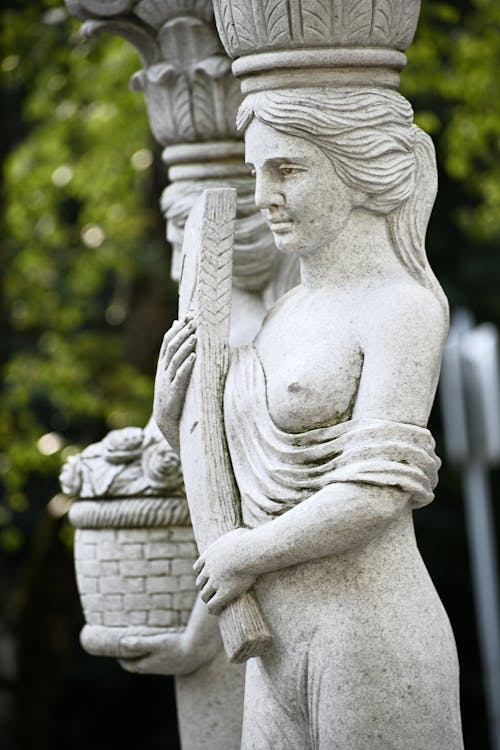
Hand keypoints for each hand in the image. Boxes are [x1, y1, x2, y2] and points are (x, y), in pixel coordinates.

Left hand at [117, 596, 221, 675]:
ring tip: (142, 651)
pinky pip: (161, 665)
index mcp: (149, 665)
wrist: (199, 652)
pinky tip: (162, 652)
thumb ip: (139, 643)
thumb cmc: (176, 646)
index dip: (122, 660)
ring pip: (151, 666)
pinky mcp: (176, 666)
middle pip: (139, 667)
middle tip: (127, 652)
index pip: (130, 666)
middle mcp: (156, 669)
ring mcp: (166, 669)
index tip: (116, 654)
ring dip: (144, 660)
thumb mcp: (156, 642)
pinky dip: (156, 659)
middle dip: (132, 660)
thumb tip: (122, 643)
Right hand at [153, 317, 195, 451]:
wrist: (165, 419)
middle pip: (172, 347)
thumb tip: (175, 327)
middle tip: (194, 321)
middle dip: (183, 333)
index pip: (168, 341)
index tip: (188, 316)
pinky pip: (180, 377)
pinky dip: (187, 366)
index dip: (177, 328)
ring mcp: (168, 381)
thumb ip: (173, 352)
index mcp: (163, 364)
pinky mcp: (175, 392)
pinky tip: (195, 358)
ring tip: (195, 336)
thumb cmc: (170, 393)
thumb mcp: (169, 372)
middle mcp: (164, 370)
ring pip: (175, 360)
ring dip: (186, 347)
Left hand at [194, 528, 255, 615]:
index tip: (209, 577)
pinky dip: (213, 609)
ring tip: (214, 604)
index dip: (203, 573)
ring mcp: (214, 582)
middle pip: (200, 582)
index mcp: (208, 555)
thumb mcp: (238, 534)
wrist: (249, 552)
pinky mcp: (223, 593)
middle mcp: (208, 570)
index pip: (198, 567)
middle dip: (205, 587)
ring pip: (204, 595)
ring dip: (208, 599)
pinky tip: (217, 611)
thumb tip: (244, 533)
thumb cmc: (248, 541)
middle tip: (212, 592)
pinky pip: (212, 605)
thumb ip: (236, 536)